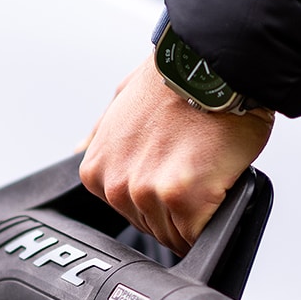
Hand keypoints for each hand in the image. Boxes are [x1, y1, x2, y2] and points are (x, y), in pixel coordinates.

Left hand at [79, 53, 273, 256]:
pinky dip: (214, 220)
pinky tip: (220, 186)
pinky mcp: (183, 198)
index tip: (174, 176)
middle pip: (153, 228)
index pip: (127, 214)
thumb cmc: (175, 79)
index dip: (157, 200)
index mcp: (97, 169)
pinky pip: (198, 235)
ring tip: (208, 170)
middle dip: (178, 208)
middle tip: (196, 167)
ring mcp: (146, 193)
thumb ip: (100, 134)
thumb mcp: (121, 100)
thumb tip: (80, 149)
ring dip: (198, 214)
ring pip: (176, 235)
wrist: (211, 64)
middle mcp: (115, 185)